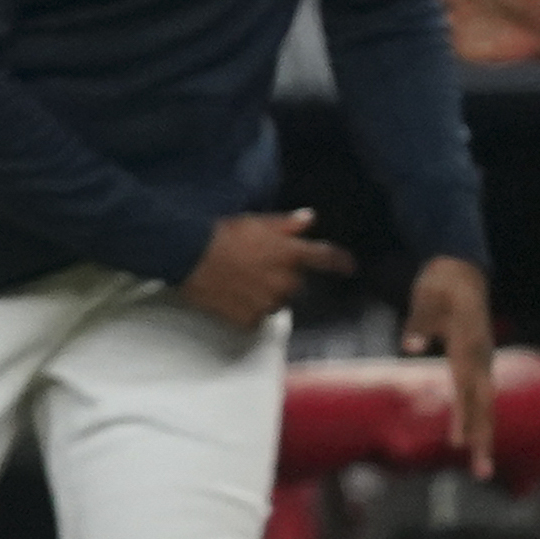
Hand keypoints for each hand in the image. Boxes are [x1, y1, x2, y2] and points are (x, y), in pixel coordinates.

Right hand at [179, 209, 354, 329]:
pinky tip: (233, 295)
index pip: (324, 258)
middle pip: (295, 283)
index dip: (340, 261)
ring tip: (241, 280)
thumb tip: (308, 219)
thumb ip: (286, 224)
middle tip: (256, 264)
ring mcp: (269, 303)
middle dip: (281, 275)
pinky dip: (249, 309)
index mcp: (290, 254)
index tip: (350, 266)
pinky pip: (256, 317)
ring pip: (276, 301)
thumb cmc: (221, 235)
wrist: (189, 256)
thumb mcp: (255, 222)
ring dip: (266, 293)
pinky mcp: (251, 319)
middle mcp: (285, 282)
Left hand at [402, 256, 497, 476]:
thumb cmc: (440, 284)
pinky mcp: (478, 360)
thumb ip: (418, 323)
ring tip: (480, 466)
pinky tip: (468, 435)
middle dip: (483, 439)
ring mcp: (483, 360)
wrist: (461, 269)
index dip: (467, 418)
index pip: (468, 389)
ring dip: (482, 433)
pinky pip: (479, 393)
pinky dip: (476, 416)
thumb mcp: (426, 299)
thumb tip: (408, 344)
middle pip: (483, 405)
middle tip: (482, 473)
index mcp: (468, 346)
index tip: (463, 445)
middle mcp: (481, 357)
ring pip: (485, 403)